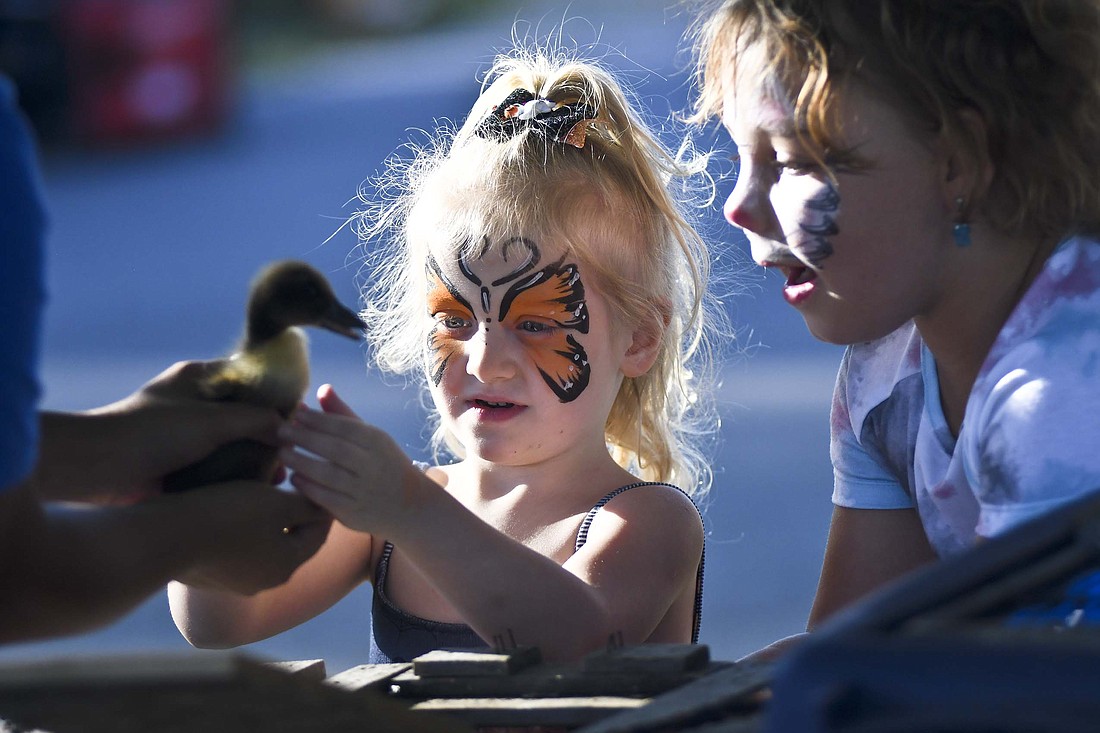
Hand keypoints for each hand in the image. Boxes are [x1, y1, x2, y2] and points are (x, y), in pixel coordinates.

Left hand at [43, 360, 283, 501]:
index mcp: (199, 378)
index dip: (277, 396)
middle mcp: (193, 403)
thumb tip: (288, 429)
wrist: (98, 467)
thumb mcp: (214, 420)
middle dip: (269, 436)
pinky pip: (215, 467)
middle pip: (243, 415)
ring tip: (278, 478)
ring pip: (231, 444)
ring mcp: (183, 435)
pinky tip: (254, 491)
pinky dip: (234, 477)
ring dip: (253, 460)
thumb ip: (256, 419)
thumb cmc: (154, 433)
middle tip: (292, 455)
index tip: (301, 420)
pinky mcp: (176, 463)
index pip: (251, 379)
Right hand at [172, 481, 332, 595]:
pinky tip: (235, 509)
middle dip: (296, 516)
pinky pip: (236, 549)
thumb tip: (324, 507)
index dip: (323, 508)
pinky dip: (242, 530)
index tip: (324, 487)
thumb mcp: (276, 504)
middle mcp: (265, 581)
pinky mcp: (209, 575)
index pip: (318, 534)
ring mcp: (235, 582)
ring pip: (263, 546)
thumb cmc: (229, 516)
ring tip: (266, 494)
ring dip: (268, 523)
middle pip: (292, 543)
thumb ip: (306, 507)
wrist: (166, 537)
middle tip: (299, 489)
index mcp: (287, 566)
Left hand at [278, 384, 420, 534]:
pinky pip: (327, 499)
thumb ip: (344, 415)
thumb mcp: (372, 437)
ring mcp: (364, 491)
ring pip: (328, 475)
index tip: (295, 413)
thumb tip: (322, 389)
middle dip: (305, 438)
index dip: (317, 420)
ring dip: (301, 462)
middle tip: (281, 431)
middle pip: (335, 449)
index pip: (344, 427)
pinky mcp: (354, 513)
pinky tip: (294, 478)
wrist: (410, 506)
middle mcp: (372, 465)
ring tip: (282, 453)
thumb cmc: (384, 464)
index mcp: (377, 442)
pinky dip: (308, 487)